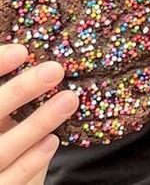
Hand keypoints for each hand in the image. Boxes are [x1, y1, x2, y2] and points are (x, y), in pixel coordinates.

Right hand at [0, 44, 78, 184]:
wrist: (1, 178)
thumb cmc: (3, 141)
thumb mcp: (2, 116)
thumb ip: (12, 96)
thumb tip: (39, 57)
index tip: (22, 51)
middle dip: (19, 91)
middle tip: (55, 69)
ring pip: (1, 148)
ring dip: (36, 123)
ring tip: (69, 99)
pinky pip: (11, 179)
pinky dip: (31, 160)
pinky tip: (53, 141)